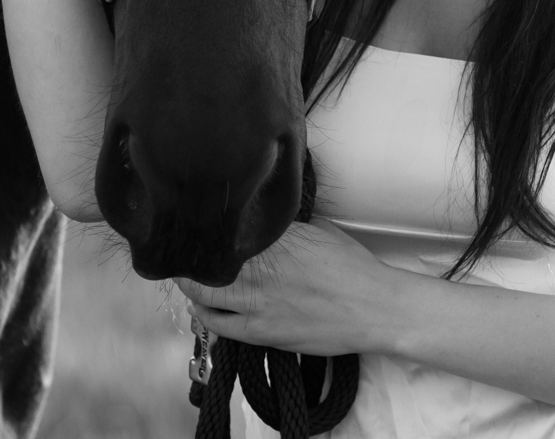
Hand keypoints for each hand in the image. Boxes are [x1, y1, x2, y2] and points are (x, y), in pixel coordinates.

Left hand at [176, 219, 401, 357]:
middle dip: (187, 259)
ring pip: (203, 296)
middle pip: (203, 264)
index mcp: (272, 239)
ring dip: (191, 287)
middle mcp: (258, 270)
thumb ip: (285, 227)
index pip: (222, 230)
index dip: (202, 229)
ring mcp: (257, 304)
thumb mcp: (318, 230)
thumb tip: (266, 221)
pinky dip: (205, 317)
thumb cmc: (351, 265)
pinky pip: (219, 327)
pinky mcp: (262, 333)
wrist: (373, 308)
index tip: (192, 225)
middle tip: (181, 254)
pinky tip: (202, 310)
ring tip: (188, 280)